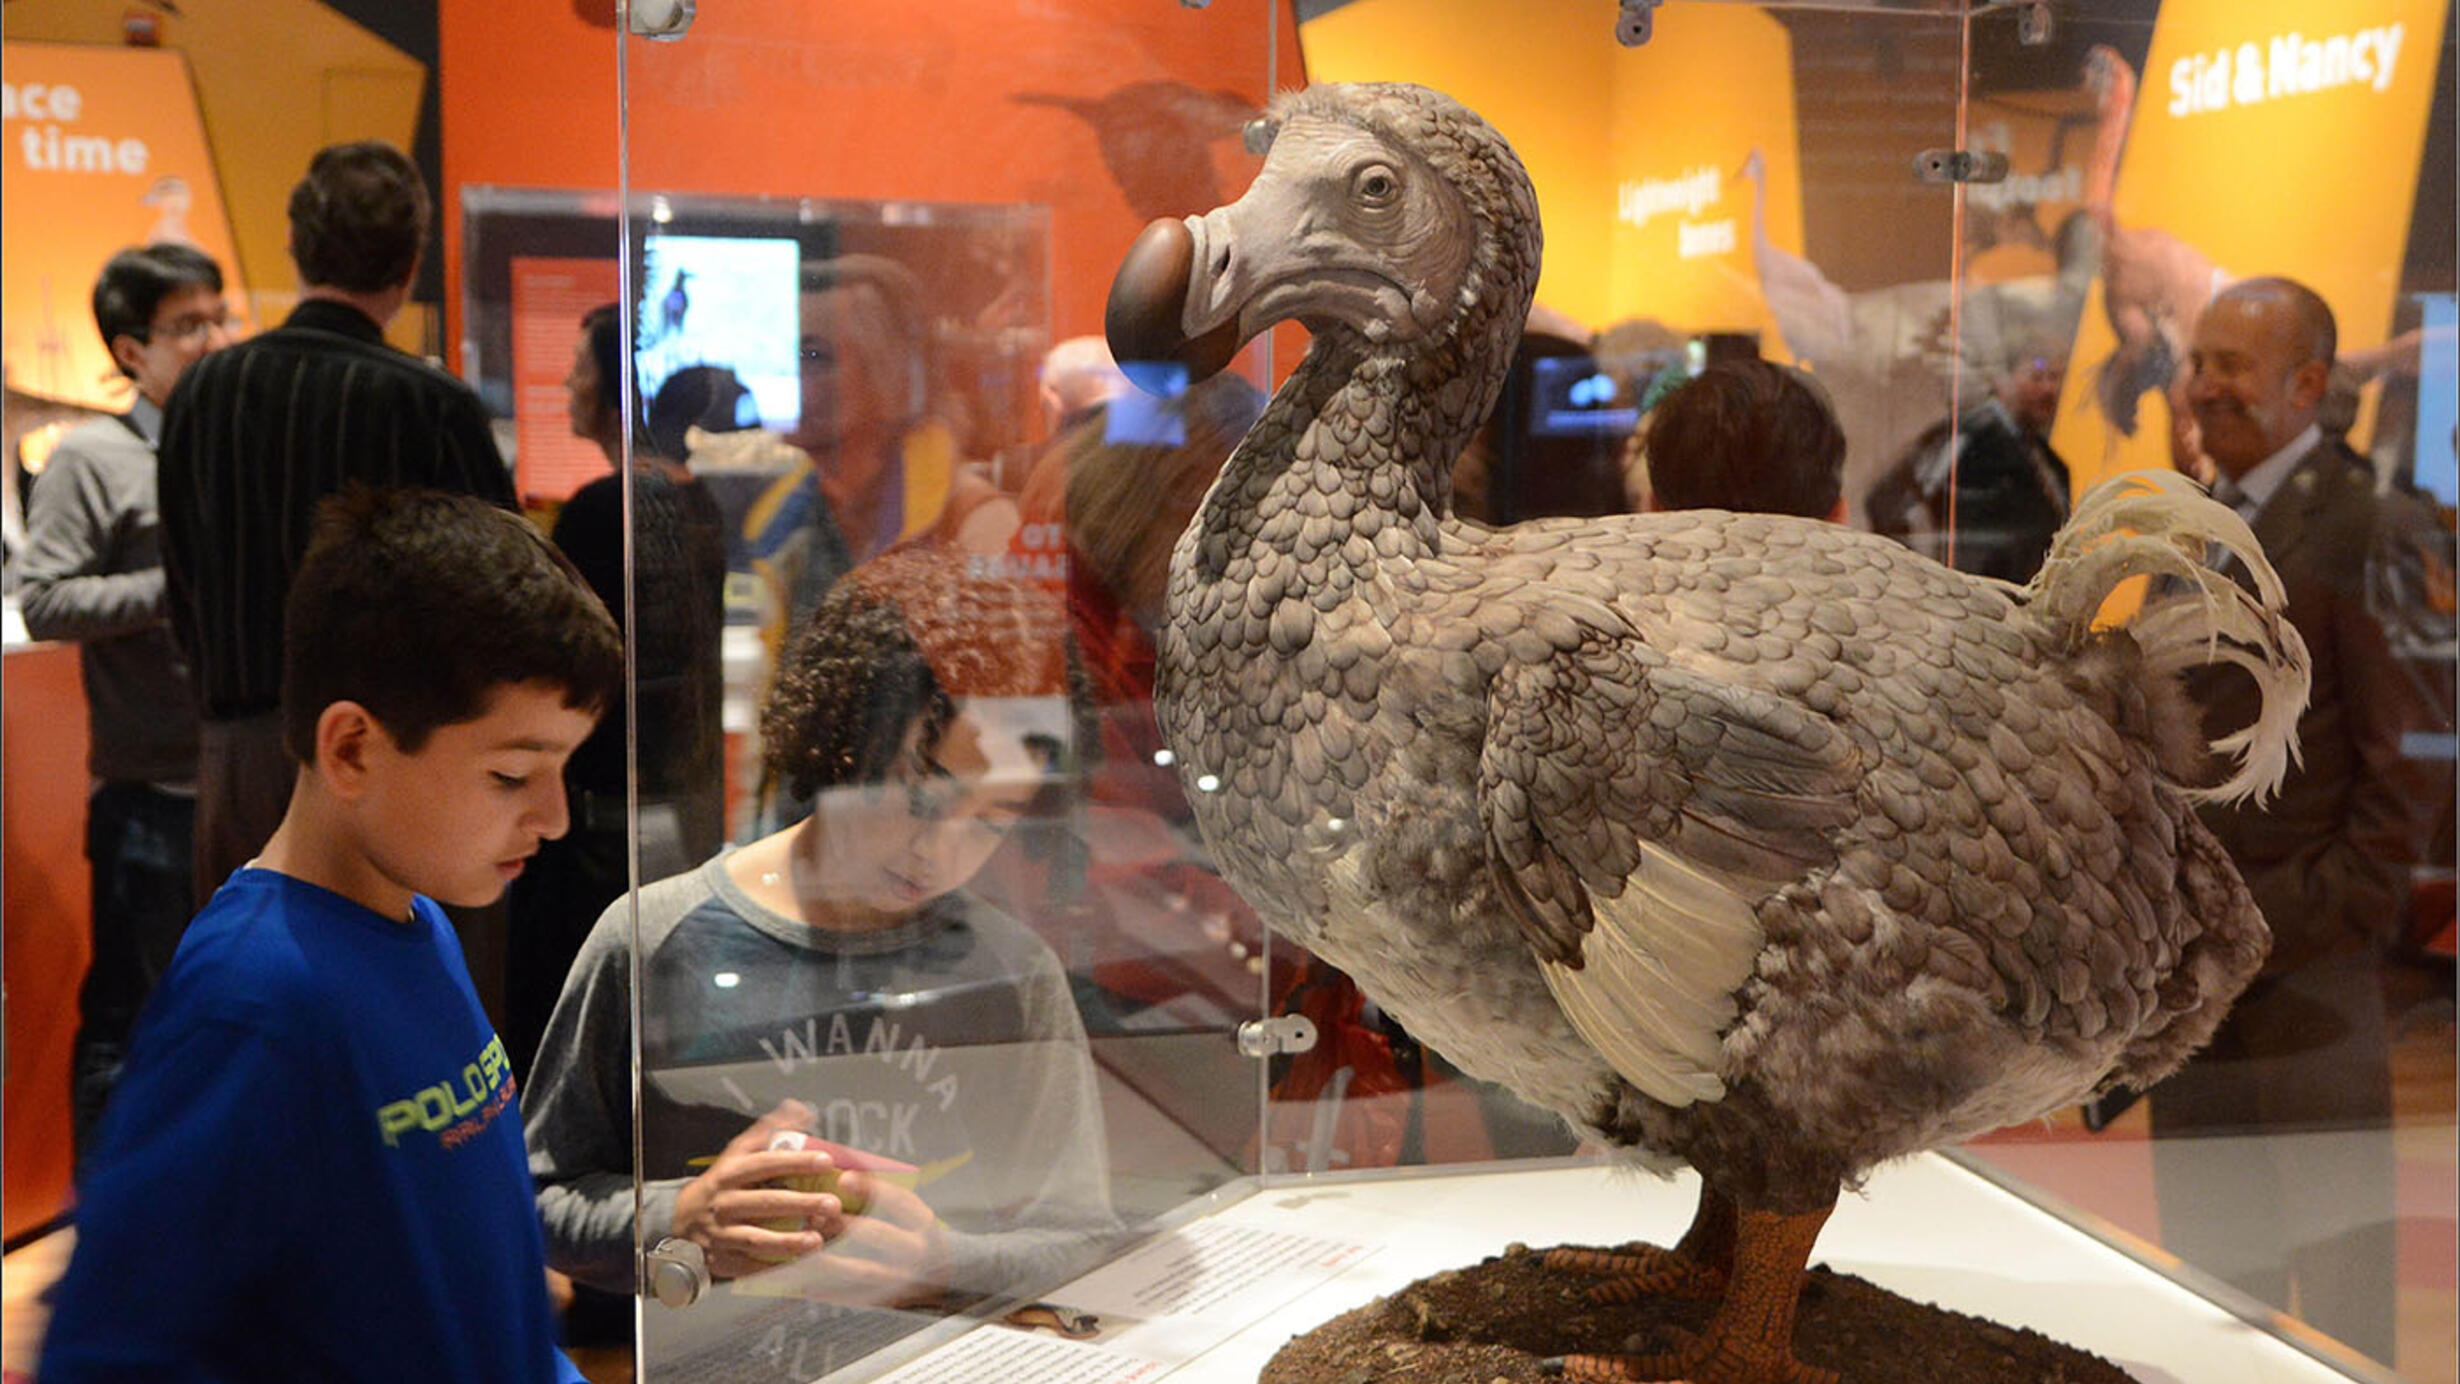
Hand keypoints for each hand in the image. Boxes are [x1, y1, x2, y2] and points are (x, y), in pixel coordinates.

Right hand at [669, 1102, 847, 1279]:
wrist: (679, 1221)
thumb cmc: (721, 1185)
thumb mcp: (737, 1154)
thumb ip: (768, 1132)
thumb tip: (800, 1109)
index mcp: (731, 1173)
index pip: (765, 1164)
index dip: (795, 1161)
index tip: (825, 1160)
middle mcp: (725, 1203)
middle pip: (764, 1202)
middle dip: (800, 1203)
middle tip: (832, 1204)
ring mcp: (722, 1234)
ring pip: (756, 1238)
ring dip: (788, 1242)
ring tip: (817, 1241)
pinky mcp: (722, 1260)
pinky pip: (749, 1266)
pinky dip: (773, 1267)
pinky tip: (798, 1266)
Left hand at [734, 1168, 947, 1308]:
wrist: (932, 1278)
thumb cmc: (906, 1232)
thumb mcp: (907, 1211)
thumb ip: (878, 1195)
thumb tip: (834, 1174)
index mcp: (921, 1222)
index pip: (900, 1201)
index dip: (872, 1188)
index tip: (843, 1177)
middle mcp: (915, 1251)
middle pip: (879, 1235)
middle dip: (843, 1222)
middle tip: (814, 1213)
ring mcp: (898, 1280)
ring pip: (859, 1269)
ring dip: (825, 1255)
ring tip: (799, 1242)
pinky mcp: (876, 1300)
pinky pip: (843, 1294)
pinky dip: (817, 1284)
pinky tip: (794, 1272)